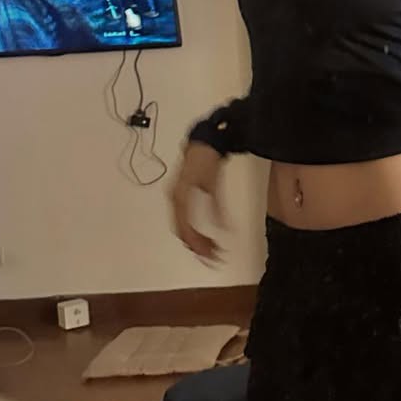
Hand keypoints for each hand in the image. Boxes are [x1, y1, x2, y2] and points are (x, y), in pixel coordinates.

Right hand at [169, 141, 227, 262]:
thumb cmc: (207, 161)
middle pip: (182, 232)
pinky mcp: (180, 198)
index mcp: (180, 197)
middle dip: (198, 247)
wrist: (202, 142)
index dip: (199, 244)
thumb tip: (226, 230)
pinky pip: (184, 220)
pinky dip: (193, 232)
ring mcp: (175, 199)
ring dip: (196, 242)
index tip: (213, 254)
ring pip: (182, 228)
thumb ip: (219, 208)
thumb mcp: (215, 186)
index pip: (186, 228)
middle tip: (215, 258)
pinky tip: (205, 239)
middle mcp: (174, 199)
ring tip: (213, 251)